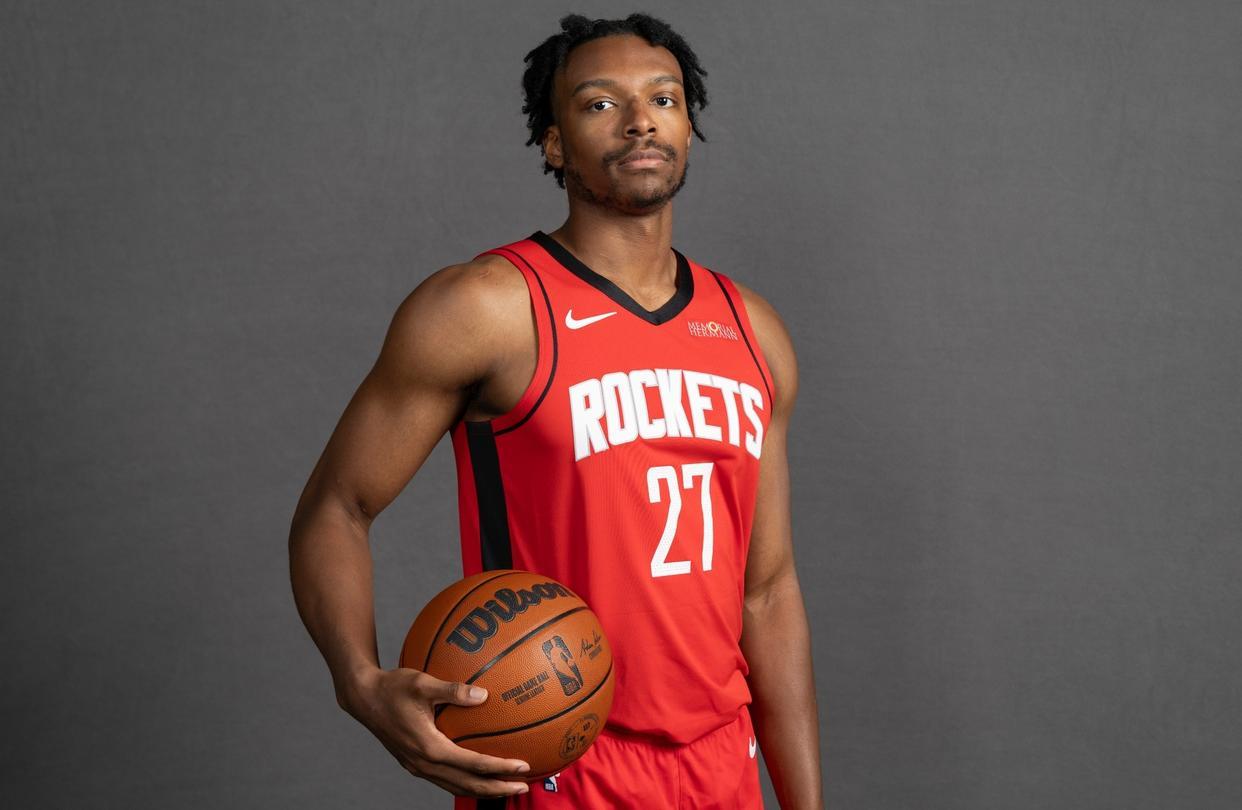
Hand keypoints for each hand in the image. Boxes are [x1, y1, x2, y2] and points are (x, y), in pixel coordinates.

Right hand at [339, 667, 530, 797]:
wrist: (363, 698)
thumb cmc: (392, 687)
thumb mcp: (423, 683)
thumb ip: (453, 690)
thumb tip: (484, 695)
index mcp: (429, 748)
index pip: (473, 764)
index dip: (500, 768)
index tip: (523, 767)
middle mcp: (424, 764)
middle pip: (467, 785)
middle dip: (497, 789)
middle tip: (525, 786)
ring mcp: (418, 766)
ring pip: (456, 787)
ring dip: (483, 789)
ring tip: (506, 786)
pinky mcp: (414, 763)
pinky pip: (446, 780)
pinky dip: (466, 781)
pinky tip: (478, 773)